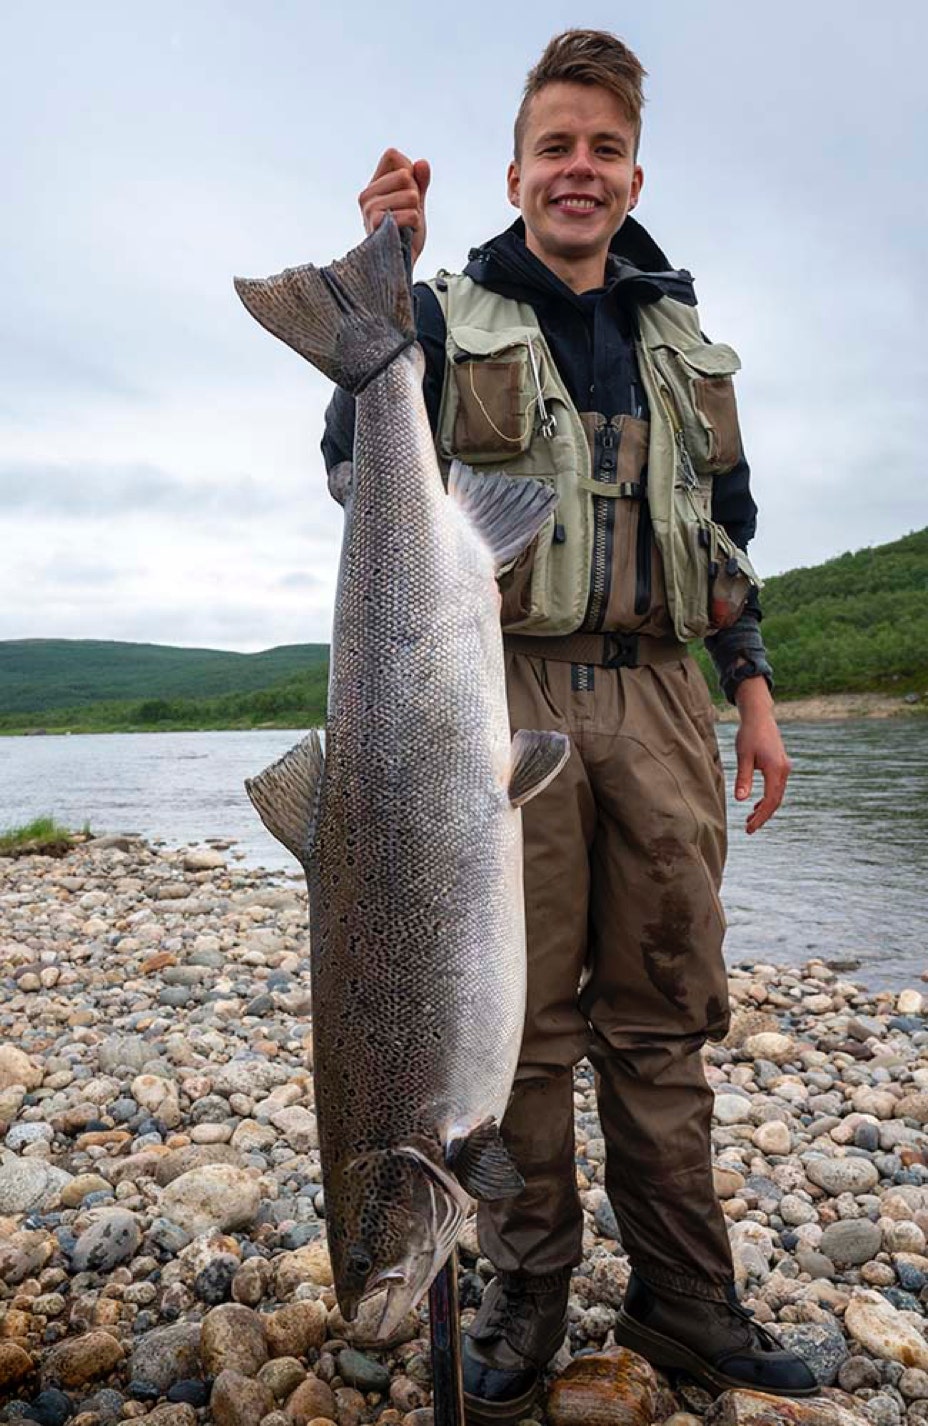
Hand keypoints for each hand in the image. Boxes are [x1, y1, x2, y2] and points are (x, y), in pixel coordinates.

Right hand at [359, 148, 430, 266]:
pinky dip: (416, 224)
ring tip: (406, 226)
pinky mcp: (377, 224)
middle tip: (407, 214)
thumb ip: (420, 182)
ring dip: (416, 212)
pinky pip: (411, 214)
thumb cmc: (406, 235)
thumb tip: (422, 163)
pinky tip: (406, 234)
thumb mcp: (416, 204)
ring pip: (410, 194)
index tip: (408, 193)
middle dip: (415, 195)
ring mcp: (369, 210)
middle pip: (404, 174)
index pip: (393, 155)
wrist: (402, 266)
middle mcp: (367, 195)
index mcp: (374, 186)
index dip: (409, 171)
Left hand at [733, 677, 791, 834]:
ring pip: (777, 794)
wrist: (759, 716)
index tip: (749, 828)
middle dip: (763, 816)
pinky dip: (768, 798)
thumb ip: (743, 778)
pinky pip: (776, 787)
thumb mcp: (743, 756)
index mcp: (776, 770)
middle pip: (776, 800)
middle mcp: (784, 770)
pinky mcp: (780, 765)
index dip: (760, 817)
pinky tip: (756, 804)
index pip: (770, 801)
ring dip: (765, 808)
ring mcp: (784, 768)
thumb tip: (740, 800)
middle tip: (749, 829)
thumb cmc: (749, 734)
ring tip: (750, 820)